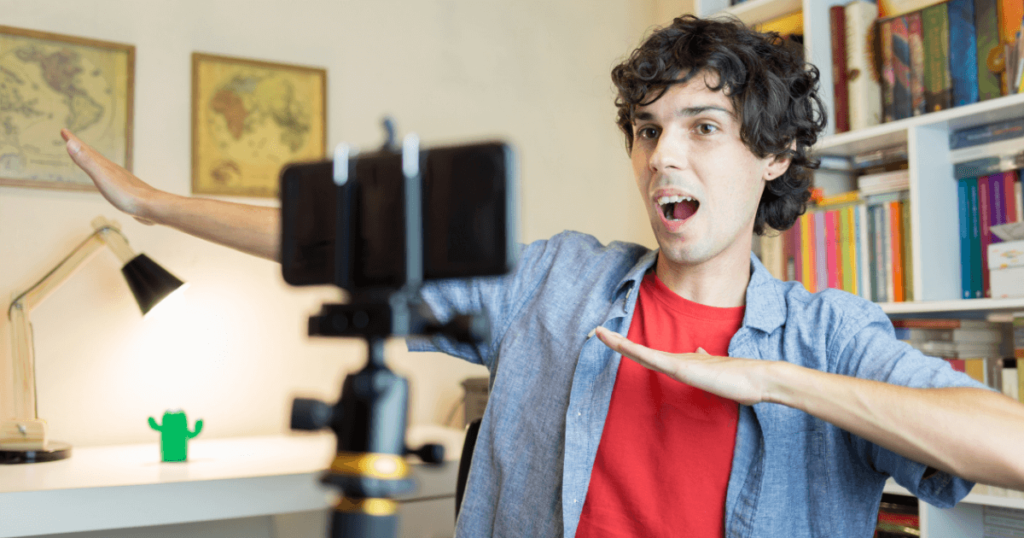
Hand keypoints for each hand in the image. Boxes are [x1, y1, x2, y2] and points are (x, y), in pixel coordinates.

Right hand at [61, 129, 162, 224]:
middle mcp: (113, 170)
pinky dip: (104, 176)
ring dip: (93, 160)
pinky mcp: (126, 191)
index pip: (86, 150)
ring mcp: (121, 180)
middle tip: (70, 139)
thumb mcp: (102, 177)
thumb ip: (87, 161)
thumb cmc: (127, 195)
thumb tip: (70, 143)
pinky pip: (111, 180)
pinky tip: (107, 181)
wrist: (152, 207)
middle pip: (94, 155)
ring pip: (103, 167)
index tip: (64, 130)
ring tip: (88, 157)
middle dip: (80, 147)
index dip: (73, 140)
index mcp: (105, 166)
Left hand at [594, 326, 775, 405]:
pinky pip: (653, 359)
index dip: (631, 348)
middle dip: (618, 343)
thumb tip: (699, 351)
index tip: (615, 340)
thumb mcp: (718, 374)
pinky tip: (621, 346)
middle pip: (641, 352)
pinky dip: (635, 351)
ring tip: (601, 335)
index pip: (650, 356)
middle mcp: (679, 361)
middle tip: (598, 332)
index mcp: (685, 363)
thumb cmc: (743, 381)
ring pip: (642, 353)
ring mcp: (680, 364)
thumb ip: (706, 362)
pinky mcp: (683, 369)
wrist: (759, 379)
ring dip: (621, 345)